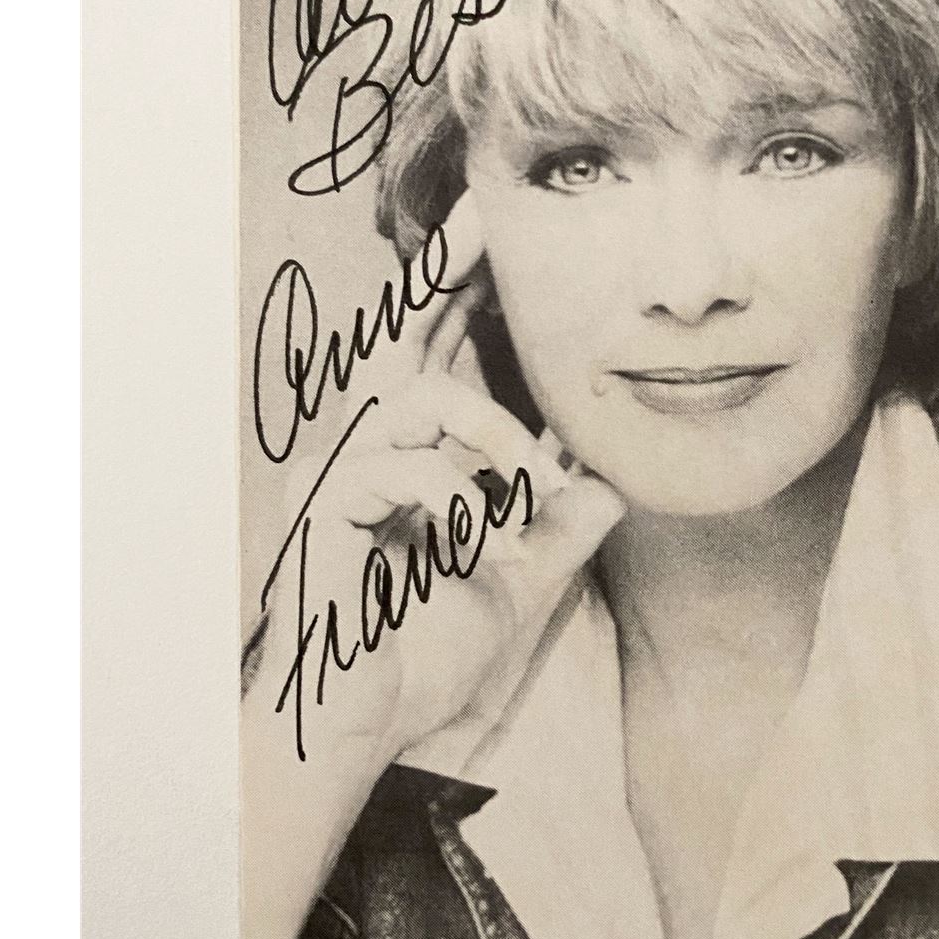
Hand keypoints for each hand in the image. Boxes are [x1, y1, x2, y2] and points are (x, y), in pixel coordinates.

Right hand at [255, 192, 625, 769]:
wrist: (368, 724)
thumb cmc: (424, 653)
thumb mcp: (518, 583)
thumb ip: (558, 532)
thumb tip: (611, 488)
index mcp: (418, 455)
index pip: (440, 353)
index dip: (462, 287)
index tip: (495, 223)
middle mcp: (374, 448)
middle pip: (408, 334)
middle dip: (448, 270)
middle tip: (487, 214)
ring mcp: (345, 472)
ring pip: (421, 397)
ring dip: (494, 435)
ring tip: (531, 491)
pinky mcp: (328, 506)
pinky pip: (403, 465)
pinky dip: (456, 499)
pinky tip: (479, 544)